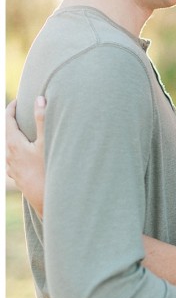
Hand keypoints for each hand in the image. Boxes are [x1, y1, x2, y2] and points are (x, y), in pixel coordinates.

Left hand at [6, 97, 45, 216]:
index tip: (18, 100)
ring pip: (10, 147)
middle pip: (8, 133)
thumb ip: (42, 119)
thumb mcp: (46, 141)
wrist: (45, 198)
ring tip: (26, 132)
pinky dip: (18, 151)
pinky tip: (26, 154)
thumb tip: (39, 99)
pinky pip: (13, 159)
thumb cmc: (46, 169)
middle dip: (14, 121)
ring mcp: (11, 167)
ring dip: (16, 137)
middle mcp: (8, 155)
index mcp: (13, 144)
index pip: (8, 120)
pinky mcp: (16, 176)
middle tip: (22, 112)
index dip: (12, 108)